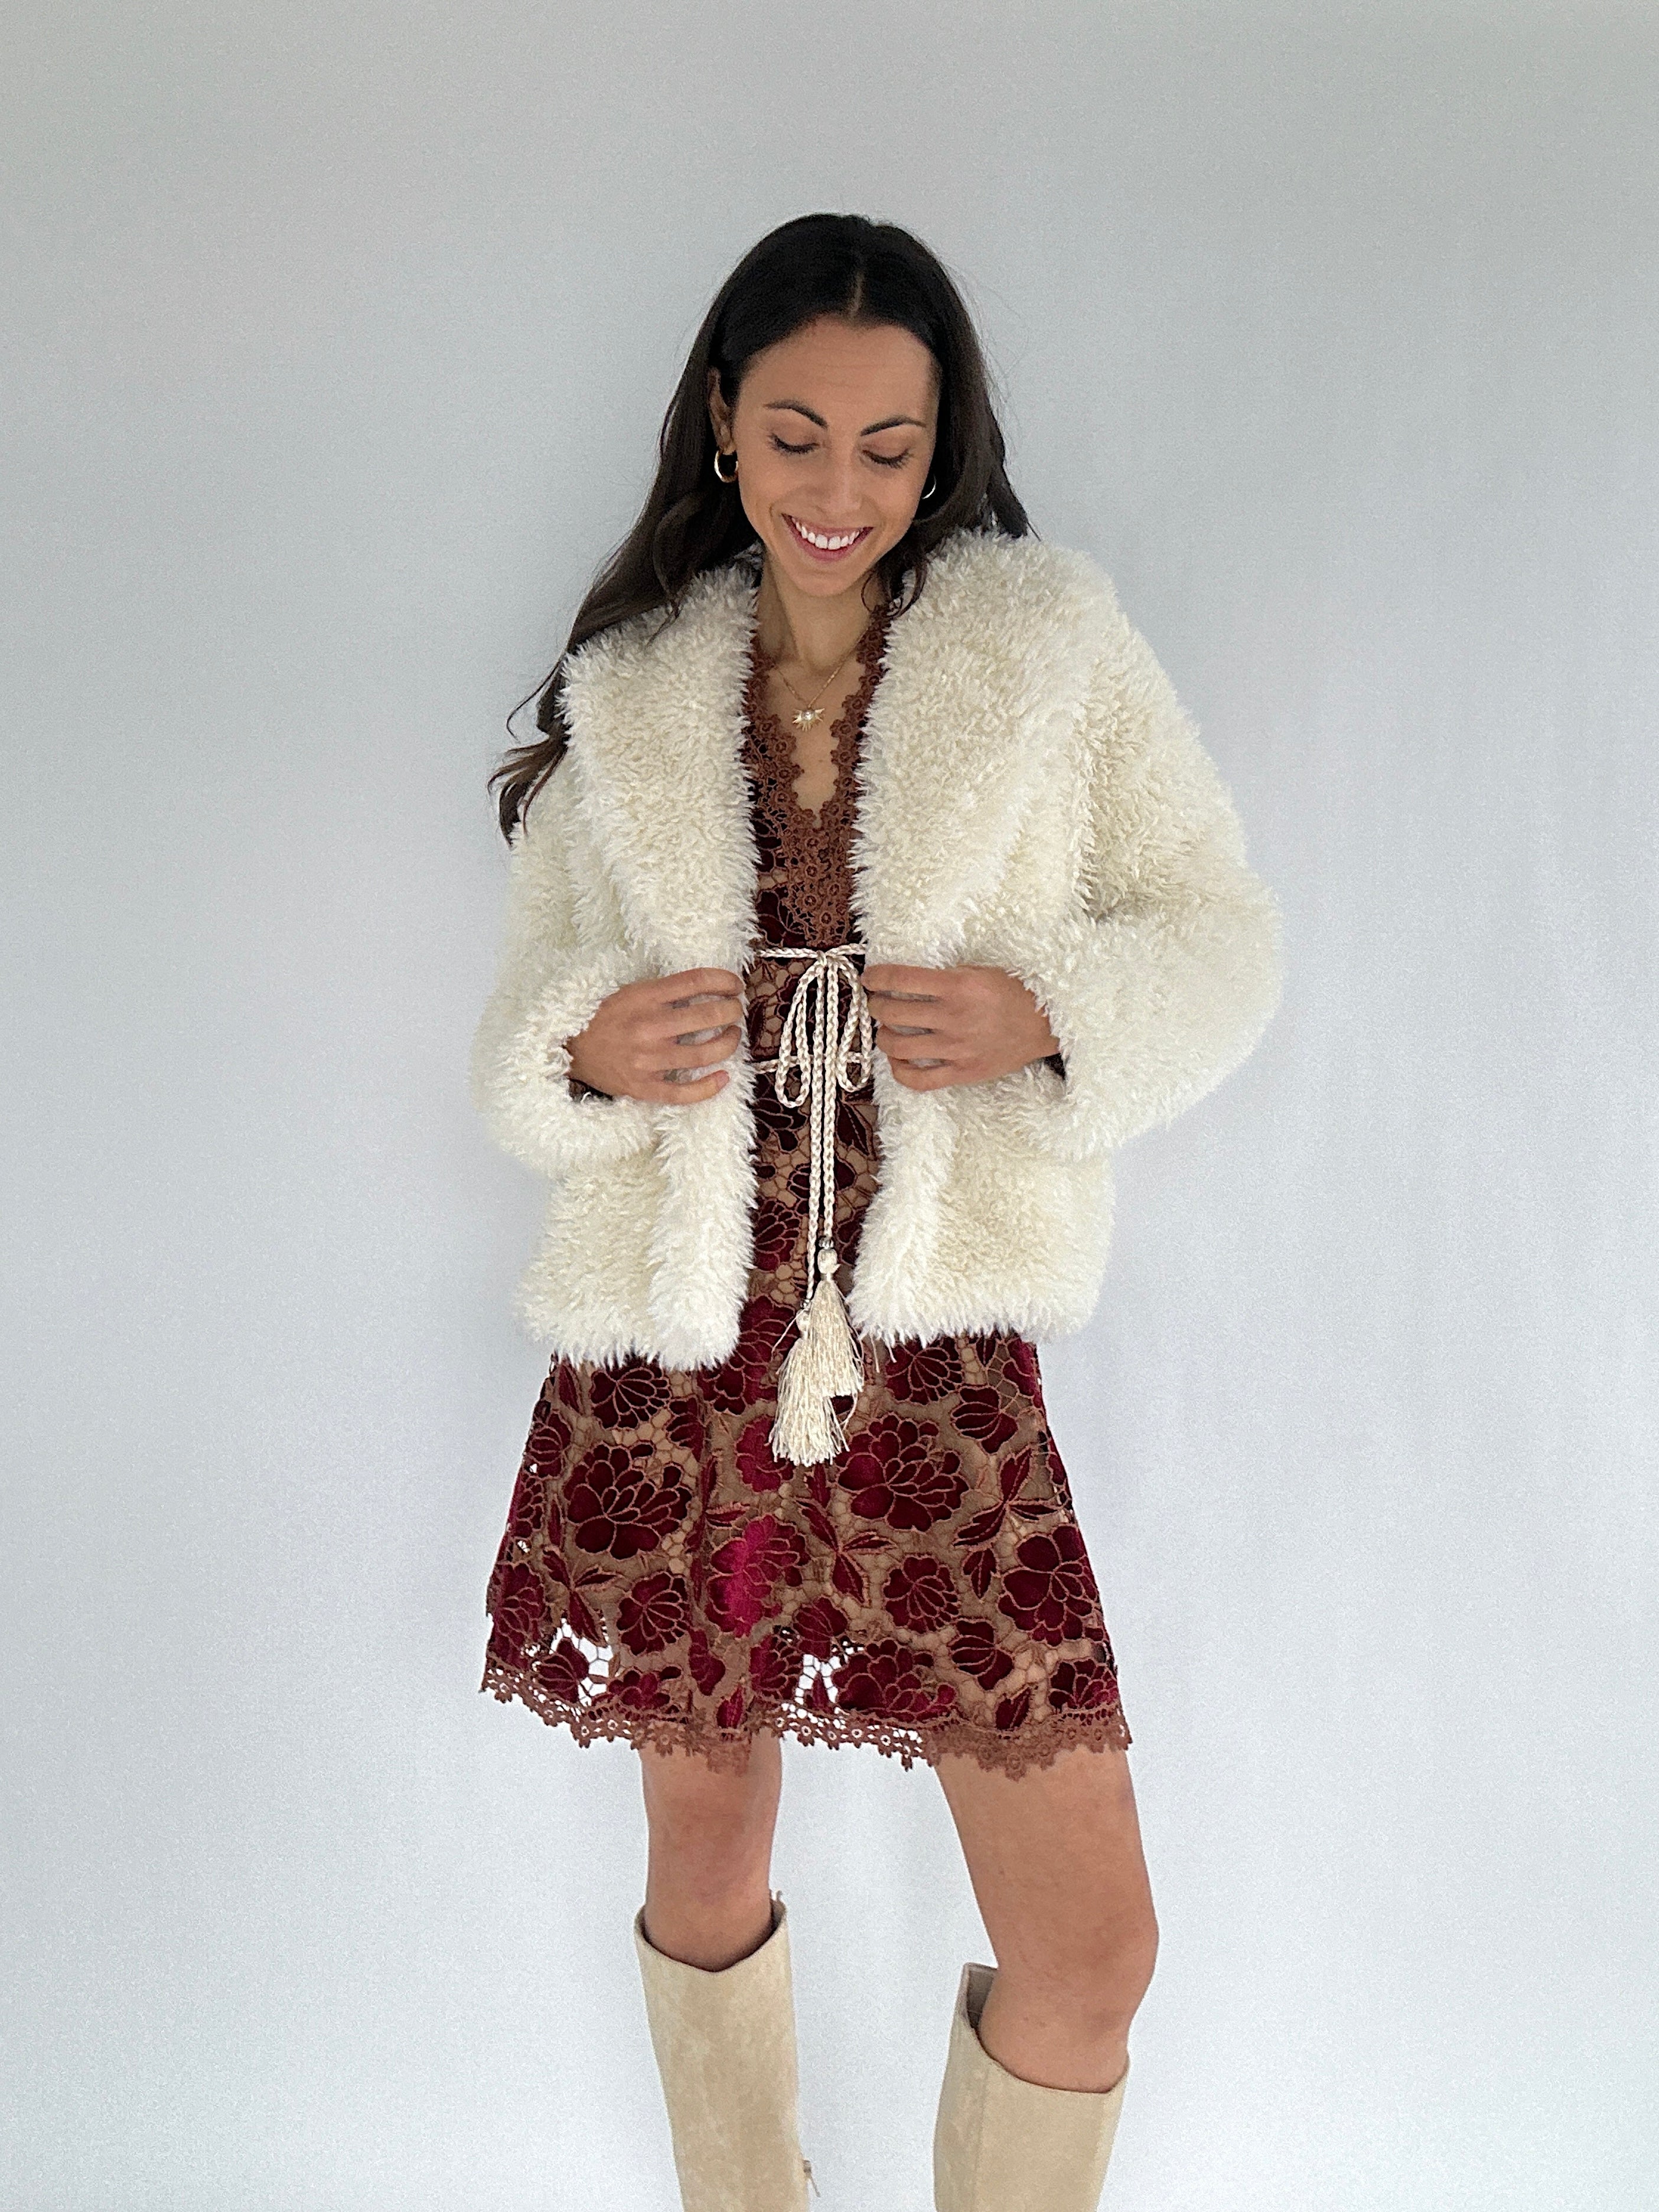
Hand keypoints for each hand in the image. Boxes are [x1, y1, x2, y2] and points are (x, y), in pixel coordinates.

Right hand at [565, 968, 742, 1104]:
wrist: (569, 1049)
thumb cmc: (604, 1018)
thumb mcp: (630, 992)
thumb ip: (664, 990)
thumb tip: (707, 988)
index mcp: (644, 997)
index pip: (697, 981)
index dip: (725, 981)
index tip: (735, 985)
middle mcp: (649, 1027)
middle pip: (709, 1015)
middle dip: (732, 1011)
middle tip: (735, 1010)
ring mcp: (648, 1060)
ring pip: (706, 1053)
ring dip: (729, 1042)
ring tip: (732, 1035)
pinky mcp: (644, 1088)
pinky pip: (685, 1093)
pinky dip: (710, 1086)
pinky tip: (723, 1076)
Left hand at [861, 964, 1059, 1090]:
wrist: (1046, 1024)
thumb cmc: (1013, 993)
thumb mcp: (979, 972)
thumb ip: (943, 977)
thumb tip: (905, 980)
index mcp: (957, 986)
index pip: (899, 979)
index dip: (876, 977)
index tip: (870, 977)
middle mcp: (953, 1018)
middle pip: (891, 1012)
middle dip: (876, 1005)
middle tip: (878, 1002)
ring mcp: (956, 1049)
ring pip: (897, 1047)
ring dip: (882, 1036)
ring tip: (887, 1030)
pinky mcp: (962, 1073)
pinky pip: (918, 1080)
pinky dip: (900, 1071)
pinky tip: (898, 1061)